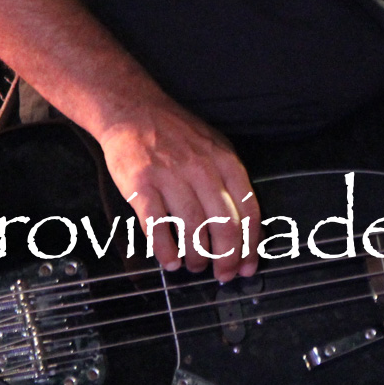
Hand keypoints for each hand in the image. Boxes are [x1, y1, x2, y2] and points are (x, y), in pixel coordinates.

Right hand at [94, 92, 261, 280]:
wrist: (132, 109)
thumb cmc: (176, 133)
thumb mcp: (214, 147)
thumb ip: (231, 183)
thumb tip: (248, 228)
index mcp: (225, 161)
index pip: (248, 210)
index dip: (250, 245)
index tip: (247, 266)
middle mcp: (201, 168)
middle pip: (224, 225)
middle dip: (226, 258)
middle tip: (222, 275)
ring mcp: (170, 176)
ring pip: (192, 228)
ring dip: (196, 256)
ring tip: (195, 266)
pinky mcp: (141, 184)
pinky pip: (156, 225)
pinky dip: (165, 249)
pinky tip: (169, 261)